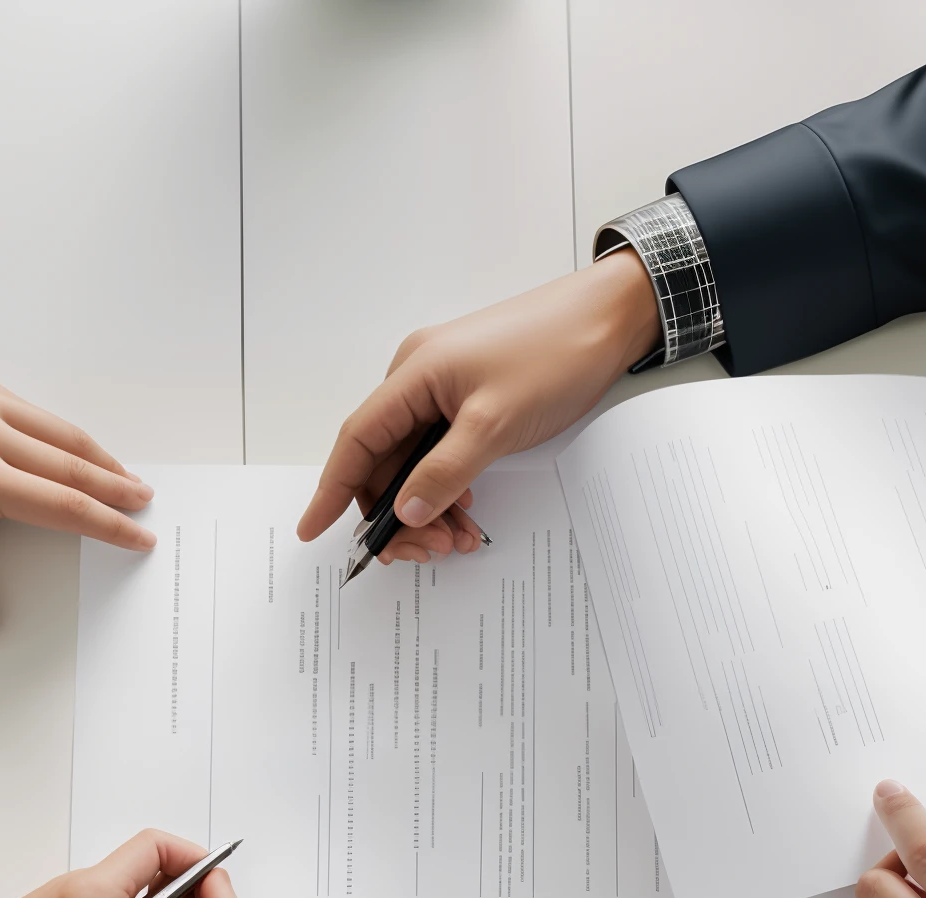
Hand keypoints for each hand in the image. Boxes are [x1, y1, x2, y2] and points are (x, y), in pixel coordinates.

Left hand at [0, 314, 155, 639]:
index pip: (59, 506)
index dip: (106, 526)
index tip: (137, 538)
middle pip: (72, 468)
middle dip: (117, 491)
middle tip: (149, 510)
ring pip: (62, 435)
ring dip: (101, 460)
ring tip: (129, 480)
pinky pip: (37, 414)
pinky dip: (68, 434)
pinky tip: (77, 448)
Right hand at [297, 248, 660, 563]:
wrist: (612, 318)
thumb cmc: (556, 353)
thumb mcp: (495, 423)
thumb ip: (446, 471)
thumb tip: (405, 510)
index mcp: (413, 375)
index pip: (356, 440)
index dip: (332, 489)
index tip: (313, 530)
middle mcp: (419, 378)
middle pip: (384, 458)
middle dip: (397, 512)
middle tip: (425, 551)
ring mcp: (446, 386)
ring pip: (415, 459)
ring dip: (427, 504)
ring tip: (458, 538)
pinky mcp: (471, 396)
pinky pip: (441, 448)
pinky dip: (449, 485)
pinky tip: (469, 510)